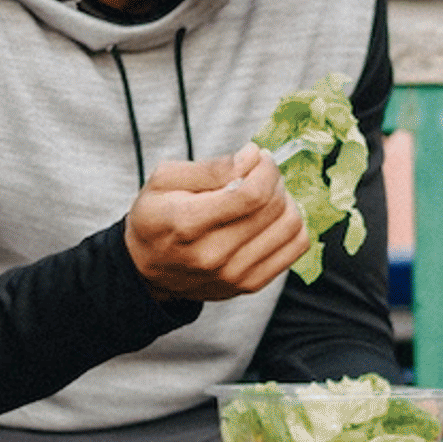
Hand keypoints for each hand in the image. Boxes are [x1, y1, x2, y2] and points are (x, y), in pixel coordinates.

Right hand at [126, 143, 306, 300]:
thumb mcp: (164, 180)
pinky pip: (296, 248)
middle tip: (261, 172)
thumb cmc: (156, 218)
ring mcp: (234, 275)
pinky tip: (273, 217)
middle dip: (274, 180)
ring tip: (267, 194)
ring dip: (286, 201)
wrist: (147, 269)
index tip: (260, 158)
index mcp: (187, 223)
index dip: (265, 169)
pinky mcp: (250, 285)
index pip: (251, 194)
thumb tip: (253, 157)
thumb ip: (211, 167)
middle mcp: (213, 255)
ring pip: (290, 227)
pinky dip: (293, 225)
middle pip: (273, 208)